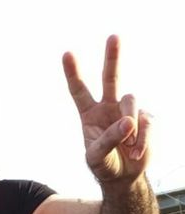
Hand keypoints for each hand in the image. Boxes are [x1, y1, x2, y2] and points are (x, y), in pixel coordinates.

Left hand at [63, 35, 152, 185]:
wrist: (123, 177)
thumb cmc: (103, 166)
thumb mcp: (97, 157)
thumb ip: (109, 139)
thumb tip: (129, 121)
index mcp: (88, 114)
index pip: (79, 90)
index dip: (73, 73)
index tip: (66, 54)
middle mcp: (107, 107)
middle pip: (110, 77)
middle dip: (112, 57)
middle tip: (113, 36)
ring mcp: (128, 111)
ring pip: (131, 102)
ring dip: (129, 127)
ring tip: (127, 149)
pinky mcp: (146, 119)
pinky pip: (147, 122)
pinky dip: (142, 140)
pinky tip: (136, 154)